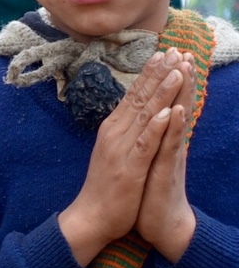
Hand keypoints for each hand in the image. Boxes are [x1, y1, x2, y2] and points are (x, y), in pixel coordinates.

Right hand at [59, 49, 186, 266]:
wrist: (91, 217)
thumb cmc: (106, 186)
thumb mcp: (115, 152)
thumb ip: (126, 131)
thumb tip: (136, 112)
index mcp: (113, 129)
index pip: (134, 95)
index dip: (150, 74)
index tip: (165, 53)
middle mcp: (115, 134)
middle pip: (140, 99)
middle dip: (158, 74)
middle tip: (175, 50)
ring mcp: (121, 150)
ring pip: (144, 116)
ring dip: (161, 93)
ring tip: (176, 71)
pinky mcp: (129, 168)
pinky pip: (144, 145)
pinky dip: (155, 128)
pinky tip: (166, 113)